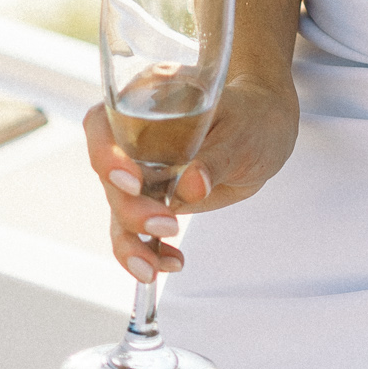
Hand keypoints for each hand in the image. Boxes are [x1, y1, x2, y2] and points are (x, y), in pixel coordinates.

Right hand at [84, 74, 298, 287]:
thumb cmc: (253, 116)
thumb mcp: (243, 129)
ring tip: (156, 265)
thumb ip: (217, 156)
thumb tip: (191, 186)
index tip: (132, 181)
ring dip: (132, 242)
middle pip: (109, 177)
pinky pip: (138, 232)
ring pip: (118, 211)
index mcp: (147, 103)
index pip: (102, 126)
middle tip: (166, 224)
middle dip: (130, 208)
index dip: (106, 155)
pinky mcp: (153, 200)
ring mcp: (142, 172)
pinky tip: (168, 264)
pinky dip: (147, 253)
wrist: (265, 131)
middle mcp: (134, 138)